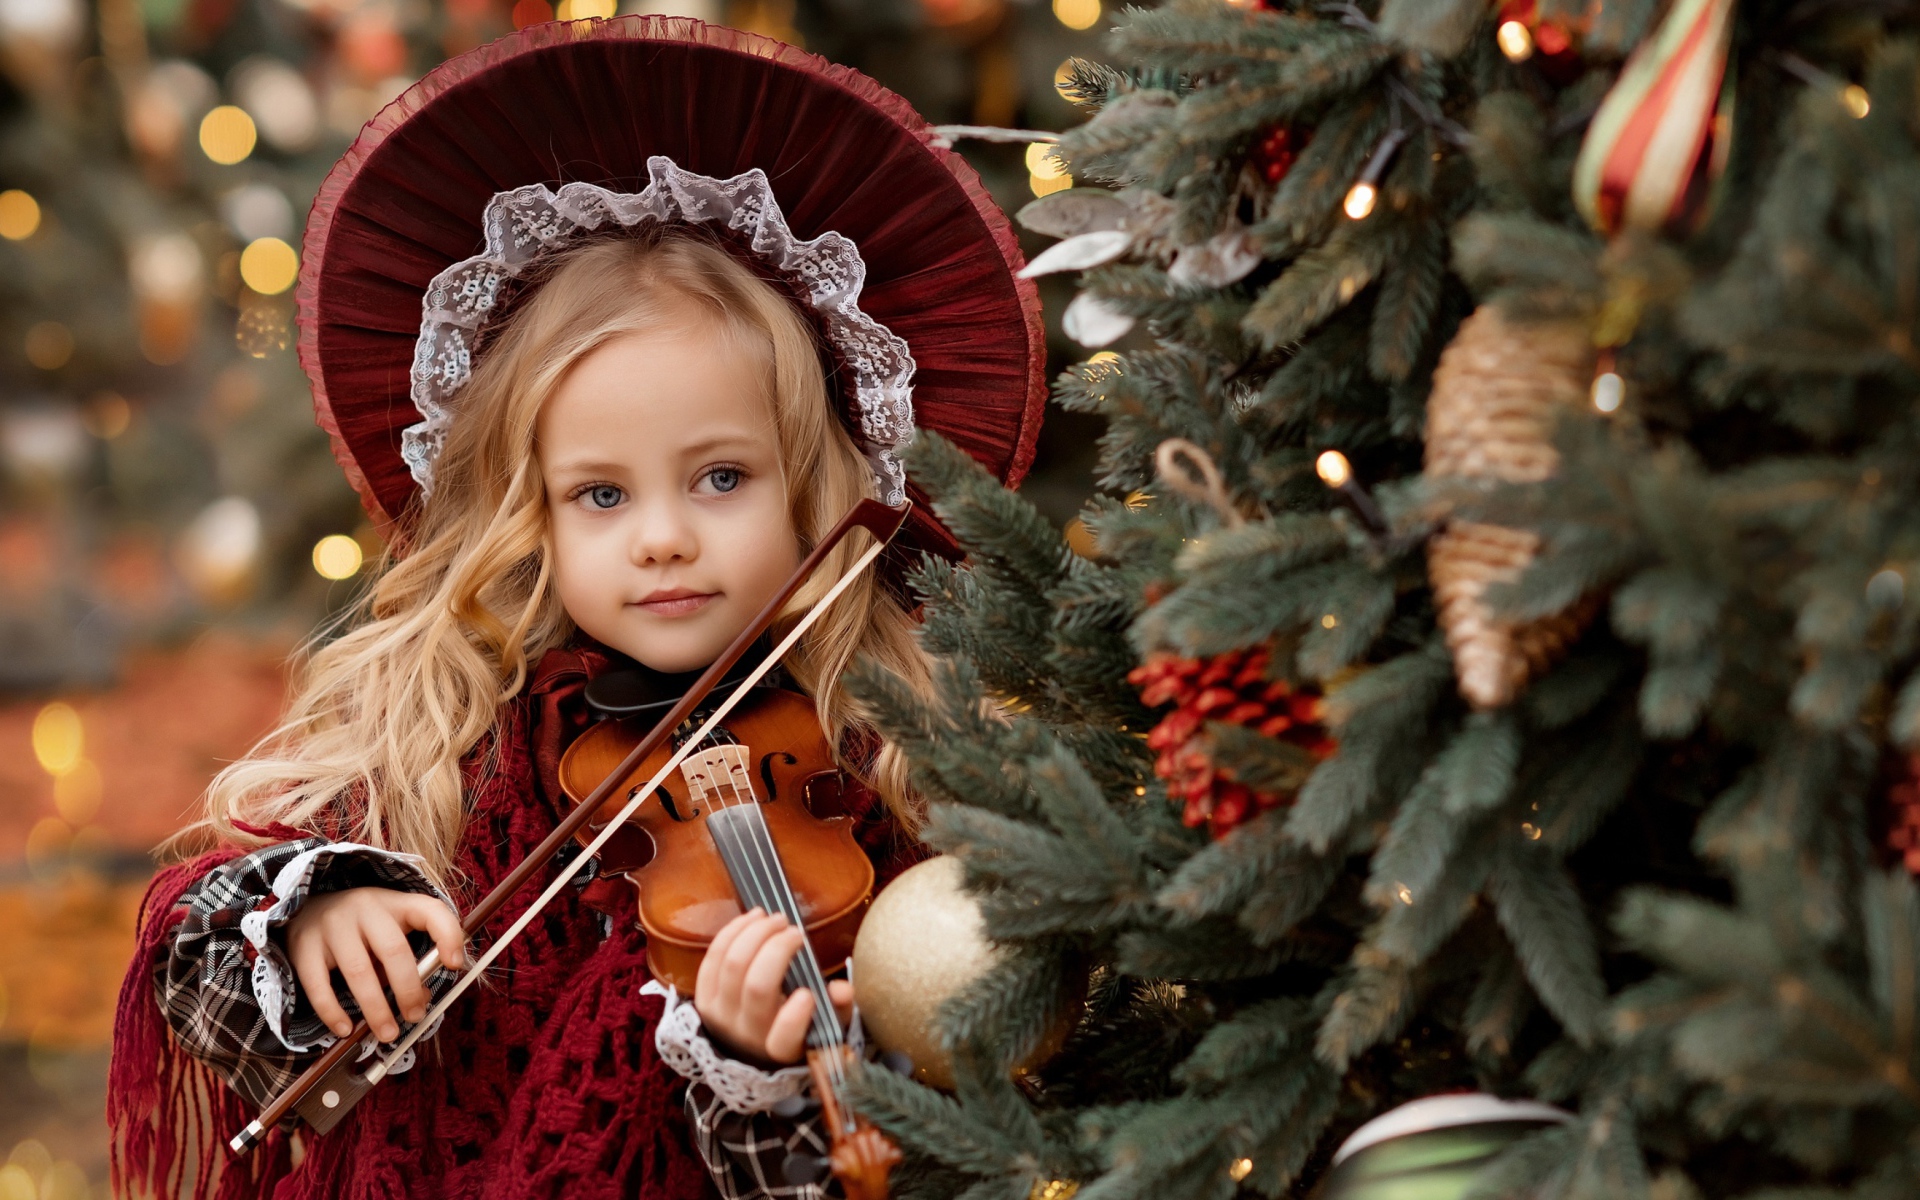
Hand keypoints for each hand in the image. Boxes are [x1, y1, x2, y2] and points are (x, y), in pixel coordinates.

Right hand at [285, 887, 465, 1042]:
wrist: (308, 907)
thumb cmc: (362, 928)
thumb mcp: (390, 932)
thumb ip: (407, 962)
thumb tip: (421, 1001)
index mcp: (396, 903)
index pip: (430, 911)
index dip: (448, 936)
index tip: (455, 964)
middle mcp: (365, 909)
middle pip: (393, 950)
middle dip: (408, 989)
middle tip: (415, 1016)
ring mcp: (332, 925)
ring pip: (359, 971)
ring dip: (376, 1008)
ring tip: (387, 1033)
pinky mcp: (304, 946)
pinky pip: (318, 984)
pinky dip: (332, 1011)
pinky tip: (345, 1029)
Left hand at [694, 908, 852, 1063]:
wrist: (749, 1044)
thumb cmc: (796, 1028)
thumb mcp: (825, 1025)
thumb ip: (839, 1009)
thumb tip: (843, 989)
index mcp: (782, 1049)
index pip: (784, 1040)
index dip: (794, 1018)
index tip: (807, 994)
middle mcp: (747, 1035)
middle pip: (757, 986)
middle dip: (777, 949)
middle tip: (795, 931)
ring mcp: (720, 1015)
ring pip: (732, 965)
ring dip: (755, 933)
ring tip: (776, 918)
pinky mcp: (703, 998)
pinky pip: (712, 959)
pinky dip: (732, 932)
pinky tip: (753, 919)